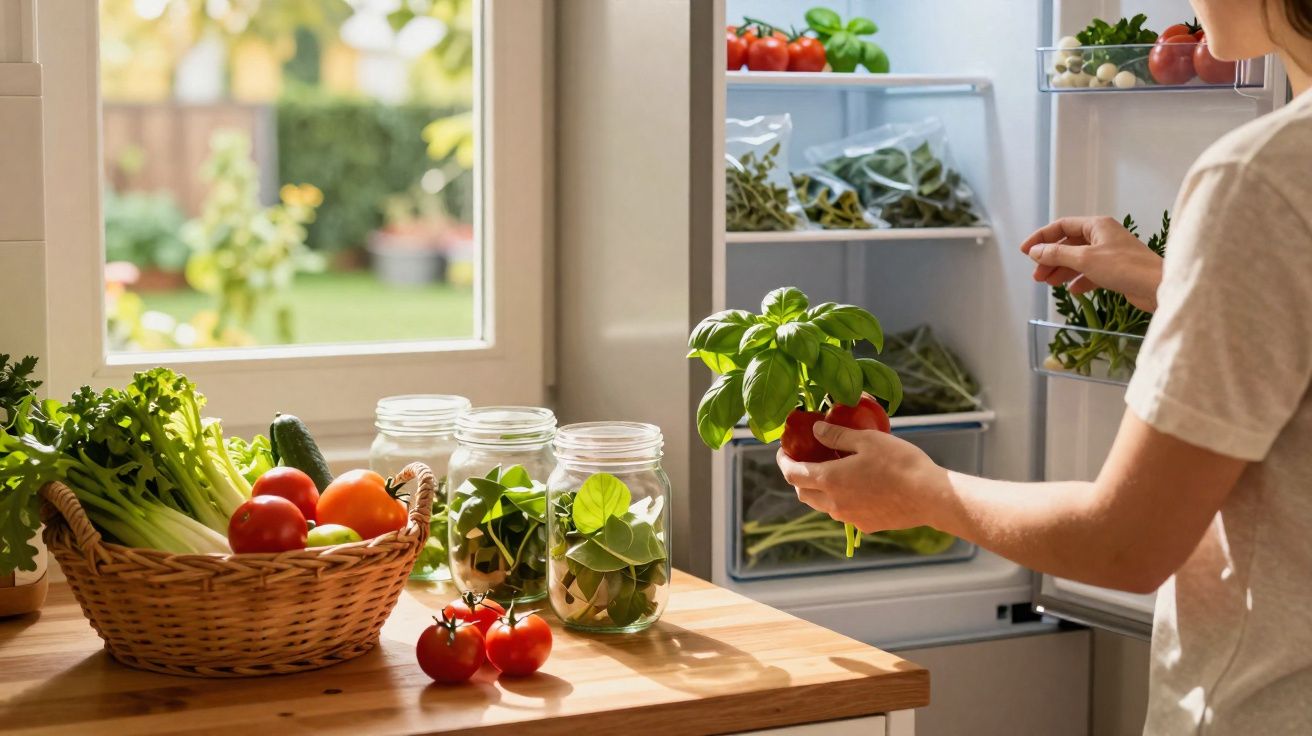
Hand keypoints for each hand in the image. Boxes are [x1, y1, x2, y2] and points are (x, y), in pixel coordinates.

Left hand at [775, 421, 950, 532]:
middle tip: (804, 461)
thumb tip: (816, 430)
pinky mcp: (867, 525)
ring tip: (831, 472)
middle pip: (803, 494)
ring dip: (819, 490)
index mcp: (830, 480)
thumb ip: (836, 436)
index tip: (784, 451)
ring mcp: (850, 518)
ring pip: (823, 506)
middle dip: (798, 478)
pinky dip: (841, 500)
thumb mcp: (867, 439)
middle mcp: (835, 504)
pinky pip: (845, 513)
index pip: (793, 475)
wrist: (930, 497)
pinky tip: (857, 487)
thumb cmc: (900, 463)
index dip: (784, 462)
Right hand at [1020, 216, 1163, 312]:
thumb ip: (1057, 254)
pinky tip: (1073, 290)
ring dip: (1062, 271)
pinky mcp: (1116, 270)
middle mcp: (1103, 236)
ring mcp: (1110, 253)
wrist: (1158, 287)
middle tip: (1037, 275)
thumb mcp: (1084, 259)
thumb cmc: (1126, 268)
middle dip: (1050, 259)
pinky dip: (1079, 280)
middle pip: (1068, 244)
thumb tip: (1035, 251)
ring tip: (1049, 284)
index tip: (1026, 252)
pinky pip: (1090, 272)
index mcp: (1097, 225)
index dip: (1041, 238)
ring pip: (1078, 259)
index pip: (1061, 226)